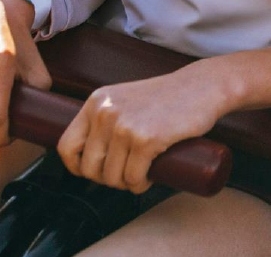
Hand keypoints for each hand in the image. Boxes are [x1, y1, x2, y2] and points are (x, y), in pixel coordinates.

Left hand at [57, 63, 229, 193]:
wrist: (204, 86)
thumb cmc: (167, 97)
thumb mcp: (125, 99)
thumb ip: (106, 118)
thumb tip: (90, 156)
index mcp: (96, 102)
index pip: (66, 146)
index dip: (78, 167)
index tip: (96, 170)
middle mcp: (105, 113)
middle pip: (89, 168)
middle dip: (107, 179)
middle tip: (126, 173)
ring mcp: (125, 126)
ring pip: (112, 177)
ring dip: (127, 183)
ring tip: (141, 173)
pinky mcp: (146, 139)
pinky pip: (133, 178)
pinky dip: (141, 184)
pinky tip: (150, 175)